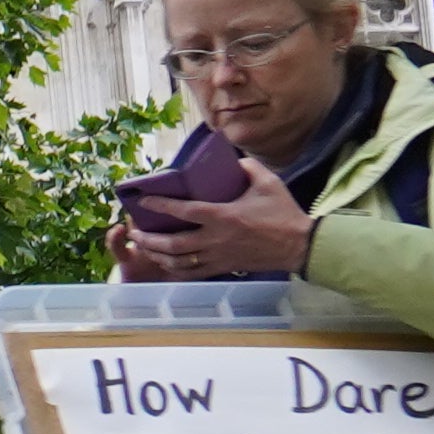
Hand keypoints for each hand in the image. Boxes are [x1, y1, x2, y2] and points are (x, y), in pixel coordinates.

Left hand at [117, 175, 316, 283]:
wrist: (299, 245)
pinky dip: (174, 269)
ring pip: (178, 261)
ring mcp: (218, 256)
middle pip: (173, 243)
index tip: (144, 201)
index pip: (184, 211)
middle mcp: (216, 239)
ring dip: (157, 255)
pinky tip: (164, 262)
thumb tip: (232, 159)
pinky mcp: (223, 268)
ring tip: (143, 247)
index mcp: (224, 216)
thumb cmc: (284, 213)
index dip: (161, 206)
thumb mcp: (269, 182)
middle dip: (149, 239)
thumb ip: (248, 167)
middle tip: (134, 231)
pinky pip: (192, 273)